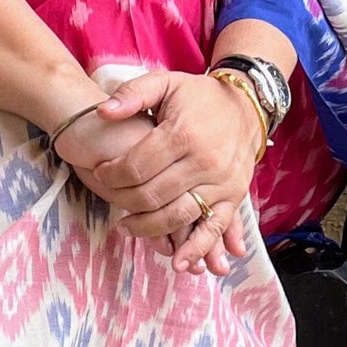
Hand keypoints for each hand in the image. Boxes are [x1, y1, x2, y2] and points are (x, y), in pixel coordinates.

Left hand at [53, 95, 234, 269]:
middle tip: (109, 198)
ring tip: (126, 228)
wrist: (246, 106)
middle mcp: (204, 161)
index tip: (100, 172)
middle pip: (153, 195)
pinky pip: (214, 228)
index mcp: (183, 134)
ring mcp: (221, 182)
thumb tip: (103, 112)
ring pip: (178, 216)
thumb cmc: (198, 97)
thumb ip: (132, 94)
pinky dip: (197, 249)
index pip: (136, 166)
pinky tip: (178, 263)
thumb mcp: (166, 83)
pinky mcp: (233, 197)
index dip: (111, 174)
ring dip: (149, 229)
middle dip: (123, 201)